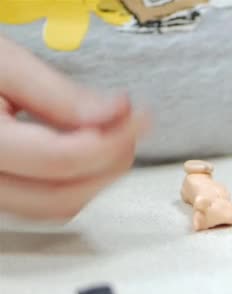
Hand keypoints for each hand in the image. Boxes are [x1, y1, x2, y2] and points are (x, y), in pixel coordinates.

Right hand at [0, 36, 147, 219]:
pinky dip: (77, 182)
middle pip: (64, 198)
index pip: (62, 160)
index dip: (112, 138)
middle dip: (111, 163)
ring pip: (57, 209)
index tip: (138, 115)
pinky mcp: (0, 195)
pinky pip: (45, 204)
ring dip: (98, 176)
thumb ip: (59, 95)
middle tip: (132, 126)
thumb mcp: (4, 66)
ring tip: (114, 134)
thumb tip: (116, 115)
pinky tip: (89, 150)